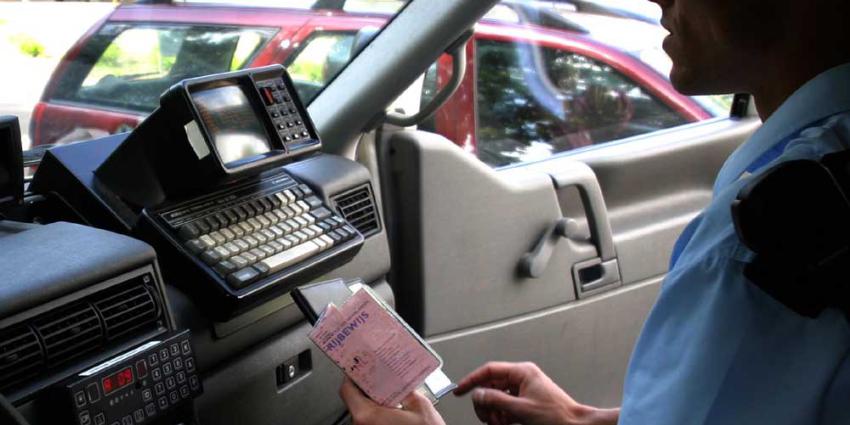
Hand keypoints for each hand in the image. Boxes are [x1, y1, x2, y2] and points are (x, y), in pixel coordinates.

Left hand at [339, 378, 446, 424]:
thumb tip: (401, 382)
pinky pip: (370, 421)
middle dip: (368, 388)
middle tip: (380, 378)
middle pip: (355, 400)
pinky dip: (378, 414)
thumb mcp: (419, 405)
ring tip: (391, 394)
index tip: (360, 367)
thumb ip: (406, 390)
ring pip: (364, 412)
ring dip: (375, 402)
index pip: (347, 389)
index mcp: (367, 416)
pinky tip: (394, 410)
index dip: (354, 375)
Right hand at [453, 362, 618, 424]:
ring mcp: (525, 390)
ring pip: (497, 397)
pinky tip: (503, 423)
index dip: (472, 380)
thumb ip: (495, 400)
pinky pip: (506, 405)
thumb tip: (477, 394)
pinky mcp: (527, 401)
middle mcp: (523, 378)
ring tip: (497, 422)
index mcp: (522, 372)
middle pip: (491, 385)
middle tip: (486, 417)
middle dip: (485, 403)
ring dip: (493, 411)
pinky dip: (502, 415)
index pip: (489, 370)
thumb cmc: (557, 416)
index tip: (459, 390)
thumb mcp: (521, 409)